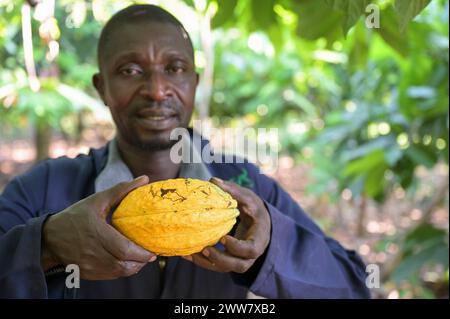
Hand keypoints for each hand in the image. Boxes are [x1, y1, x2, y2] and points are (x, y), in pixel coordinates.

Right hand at [41, 176, 155, 279]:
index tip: (153, 250)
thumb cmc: (75, 216)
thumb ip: (121, 190)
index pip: (124, 249)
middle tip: (151, 255)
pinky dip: (122, 271)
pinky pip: (110, 276)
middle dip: (141, 261)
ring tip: (141, 259)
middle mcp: (92, 252)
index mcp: (96, 233)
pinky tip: (128, 263)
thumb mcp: (97, 200)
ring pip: (118, 272)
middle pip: (123, 264)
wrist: (49, 238)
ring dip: (133, 268)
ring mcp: (89, 265)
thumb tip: (144, 179)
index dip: (141, 253)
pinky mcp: (87, 273)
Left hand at [183, 177, 270, 273]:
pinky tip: (187, 254)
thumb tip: (214, 180)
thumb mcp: (248, 198)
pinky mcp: (229, 260)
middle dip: (221, 259)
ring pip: (226, 268)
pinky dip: (202, 262)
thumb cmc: (253, 208)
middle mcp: (251, 254)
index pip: (252, 249)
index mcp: (259, 238)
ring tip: (190, 254)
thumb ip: (234, 191)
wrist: (258, 221)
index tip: (224, 238)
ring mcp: (240, 259)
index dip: (238, 247)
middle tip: (205, 249)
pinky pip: (216, 266)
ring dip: (208, 263)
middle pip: (240, 266)